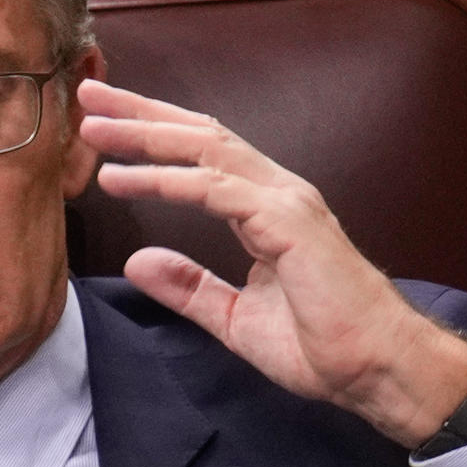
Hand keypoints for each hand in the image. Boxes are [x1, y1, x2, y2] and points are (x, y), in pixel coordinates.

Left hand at [77, 80, 466, 448]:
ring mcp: (286, 203)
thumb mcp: (235, 317)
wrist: (378, 369)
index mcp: (268, 209)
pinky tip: (124, 178)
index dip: (153, 134)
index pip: (204, 156)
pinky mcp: (288, 223)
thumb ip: (189, 287)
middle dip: (142, 114)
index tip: (105, 123)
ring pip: (205, 151)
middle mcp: (278, 193)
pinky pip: (215, 191)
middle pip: (201, 136)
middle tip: (88, 97)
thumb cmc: (324, 347)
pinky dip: (166, 180)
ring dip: (145, 136)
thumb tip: (138, 262)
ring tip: (93, 128)